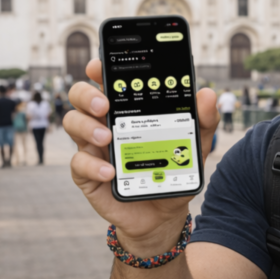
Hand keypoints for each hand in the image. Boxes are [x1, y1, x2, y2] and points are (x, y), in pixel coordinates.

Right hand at [64, 59, 219, 252]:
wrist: (165, 213)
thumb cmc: (173, 170)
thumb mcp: (195, 146)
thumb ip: (203, 121)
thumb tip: (207, 94)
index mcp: (126, 110)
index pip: (106, 81)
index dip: (98, 69)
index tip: (99, 65)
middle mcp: (104, 123)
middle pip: (80, 97)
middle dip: (86, 94)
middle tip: (104, 103)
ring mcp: (93, 148)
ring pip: (72, 123)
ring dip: (86, 126)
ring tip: (107, 137)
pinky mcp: (88, 175)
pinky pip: (78, 164)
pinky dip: (92, 166)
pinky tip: (110, 172)